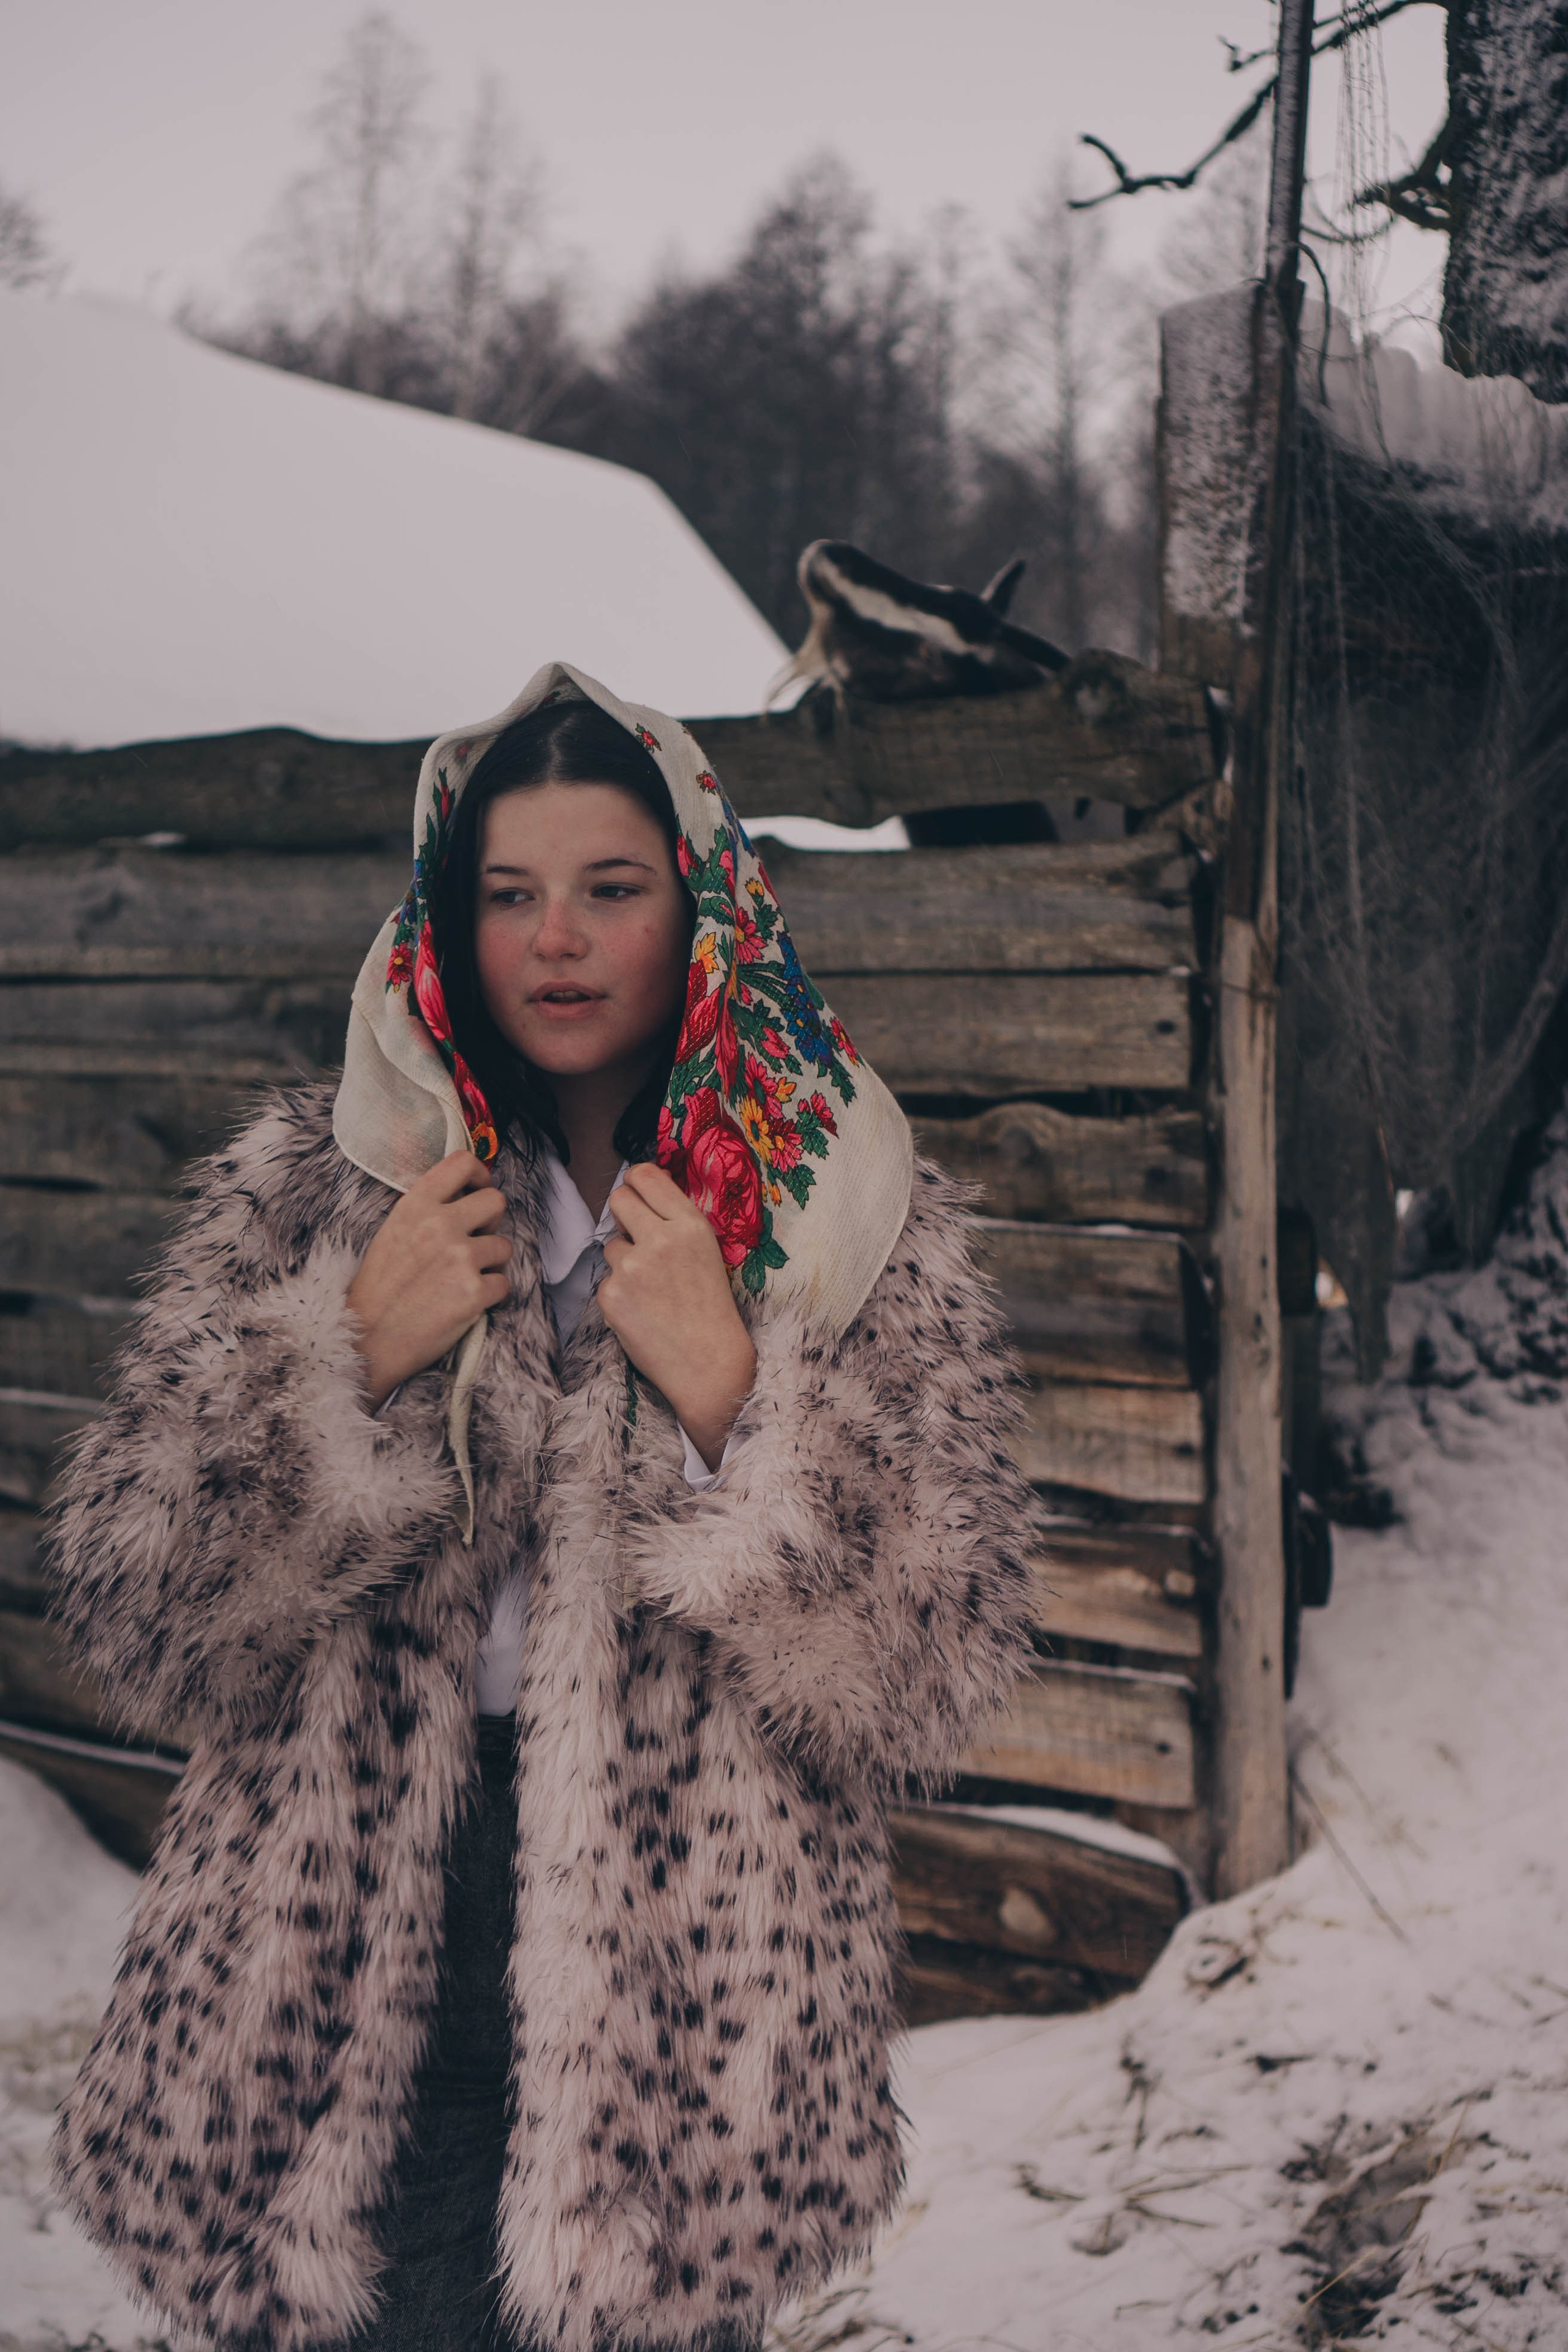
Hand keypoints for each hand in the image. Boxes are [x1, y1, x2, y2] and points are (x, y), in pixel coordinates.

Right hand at [346, 1152, 511, 1409]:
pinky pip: (504, 1284)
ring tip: (461, 1279)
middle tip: (472, 1242)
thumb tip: (465, 1194)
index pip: (462, 1162)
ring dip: (490, 1264)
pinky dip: (490, 1295)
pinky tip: (465, 1302)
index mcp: (415, 1206)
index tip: (478, 1189)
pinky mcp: (474, 1292)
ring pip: (504, 1246)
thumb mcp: (393, 1232)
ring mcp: (460, 1258)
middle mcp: (439, 1225)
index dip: (480, 1174)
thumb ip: (427, 1210)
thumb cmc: (379, 1289)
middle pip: (496, 1201)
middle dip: (491, 1223)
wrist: (366, 1339)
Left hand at [600, 1164, 756, 1470]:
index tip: (637, 1193)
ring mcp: (632, 1267)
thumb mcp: (707, 1251)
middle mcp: (660, 1239)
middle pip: (618, 1198)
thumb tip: (643, 1192)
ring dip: (624, 1260)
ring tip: (651, 1289)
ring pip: (611, 1244)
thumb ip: (677, 1221)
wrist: (708, 1364)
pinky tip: (642, 1311)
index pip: (646, 1175)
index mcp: (690, 1225)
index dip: (636, 1181)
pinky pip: (606, 1279)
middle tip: (635, 1233)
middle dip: (623, 1212)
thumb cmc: (711, 1308)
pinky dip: (619, 1292)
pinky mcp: (611, 1294)